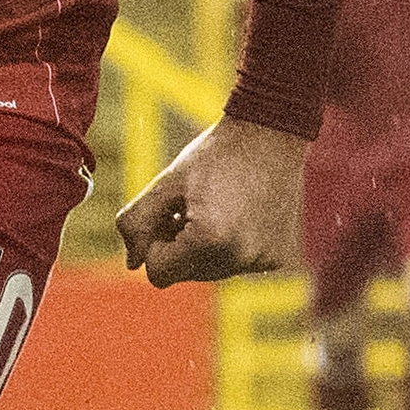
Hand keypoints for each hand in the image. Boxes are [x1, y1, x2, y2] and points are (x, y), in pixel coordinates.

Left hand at [114, 116, 307, 286]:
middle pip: (184, 275)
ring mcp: (263, 262)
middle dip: (177, 246)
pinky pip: (236, 264)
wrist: (270, 134)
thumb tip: (132, 264)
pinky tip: (236, 213)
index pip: (158, 273)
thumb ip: (136, 224)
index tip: (167, 213)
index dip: (153, 242)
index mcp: (210, 240)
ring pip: (209, 272)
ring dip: (201, 248)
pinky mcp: (278, 258)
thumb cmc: (213, 155)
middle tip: (188, 206)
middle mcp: (241, 258)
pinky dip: (228, 246)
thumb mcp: (165, 184)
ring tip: (213, 207)